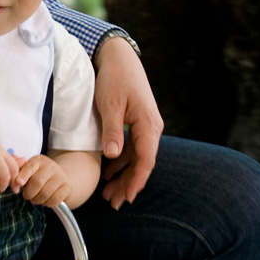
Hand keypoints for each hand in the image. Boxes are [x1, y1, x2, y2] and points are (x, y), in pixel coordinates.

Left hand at [12, 155, 70, 207]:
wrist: (59, 175)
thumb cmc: (38, 174)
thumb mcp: (28, 169)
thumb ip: (18, 171)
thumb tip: (13, 179)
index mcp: (38, 160)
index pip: (30, 167)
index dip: (23, 175)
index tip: (19, 183)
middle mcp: (50, 166)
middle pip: (37, 183)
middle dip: (28, 193)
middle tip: (27, 195)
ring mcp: (60, 176)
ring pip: (45, 193)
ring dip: (37, 200)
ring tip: (35, 198)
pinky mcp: (66, 187)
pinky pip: (54, 200)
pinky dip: (47, 203)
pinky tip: (45, 200)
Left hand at [94, 37, 163, 208]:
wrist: (118, 56)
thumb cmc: (115, 78)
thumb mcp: (110, 104)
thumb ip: (113, 131)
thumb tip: (113, 156)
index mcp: (148, 125)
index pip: (146, 161)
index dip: (136, 182)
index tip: (126, 198)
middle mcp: (152, 128)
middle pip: (142, 163)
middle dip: (128, 184)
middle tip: (113, 202)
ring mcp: (146, 126)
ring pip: (137, 158)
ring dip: (124, 175)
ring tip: (108, 192)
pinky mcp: (137, 123)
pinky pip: (133, 148)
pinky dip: (122, 162)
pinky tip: (109, 172)